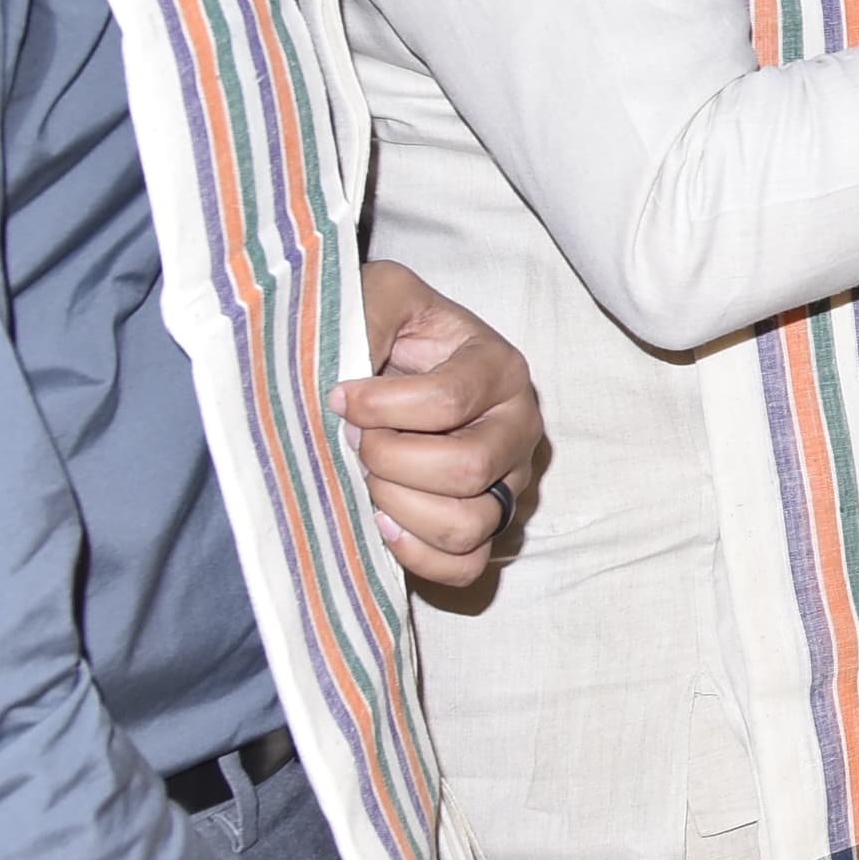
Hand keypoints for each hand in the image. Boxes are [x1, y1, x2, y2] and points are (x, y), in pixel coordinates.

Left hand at [338, 262, 544, 589]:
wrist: (393, 366)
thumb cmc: (389, 331)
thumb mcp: (381, 293)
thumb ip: (372, 308)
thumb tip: (352, 369)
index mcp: (500, 369)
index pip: (448, 402)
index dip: (380, 407)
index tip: (340, 397)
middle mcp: (518, 428)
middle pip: (467, 469)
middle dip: (391, 460)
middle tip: (358, 443)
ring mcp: (509, 482)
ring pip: (470, 524)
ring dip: (402, 507)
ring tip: (369, 481)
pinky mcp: (490, 524)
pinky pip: (467, 565)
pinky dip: (419, 555)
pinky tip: (381, 522)